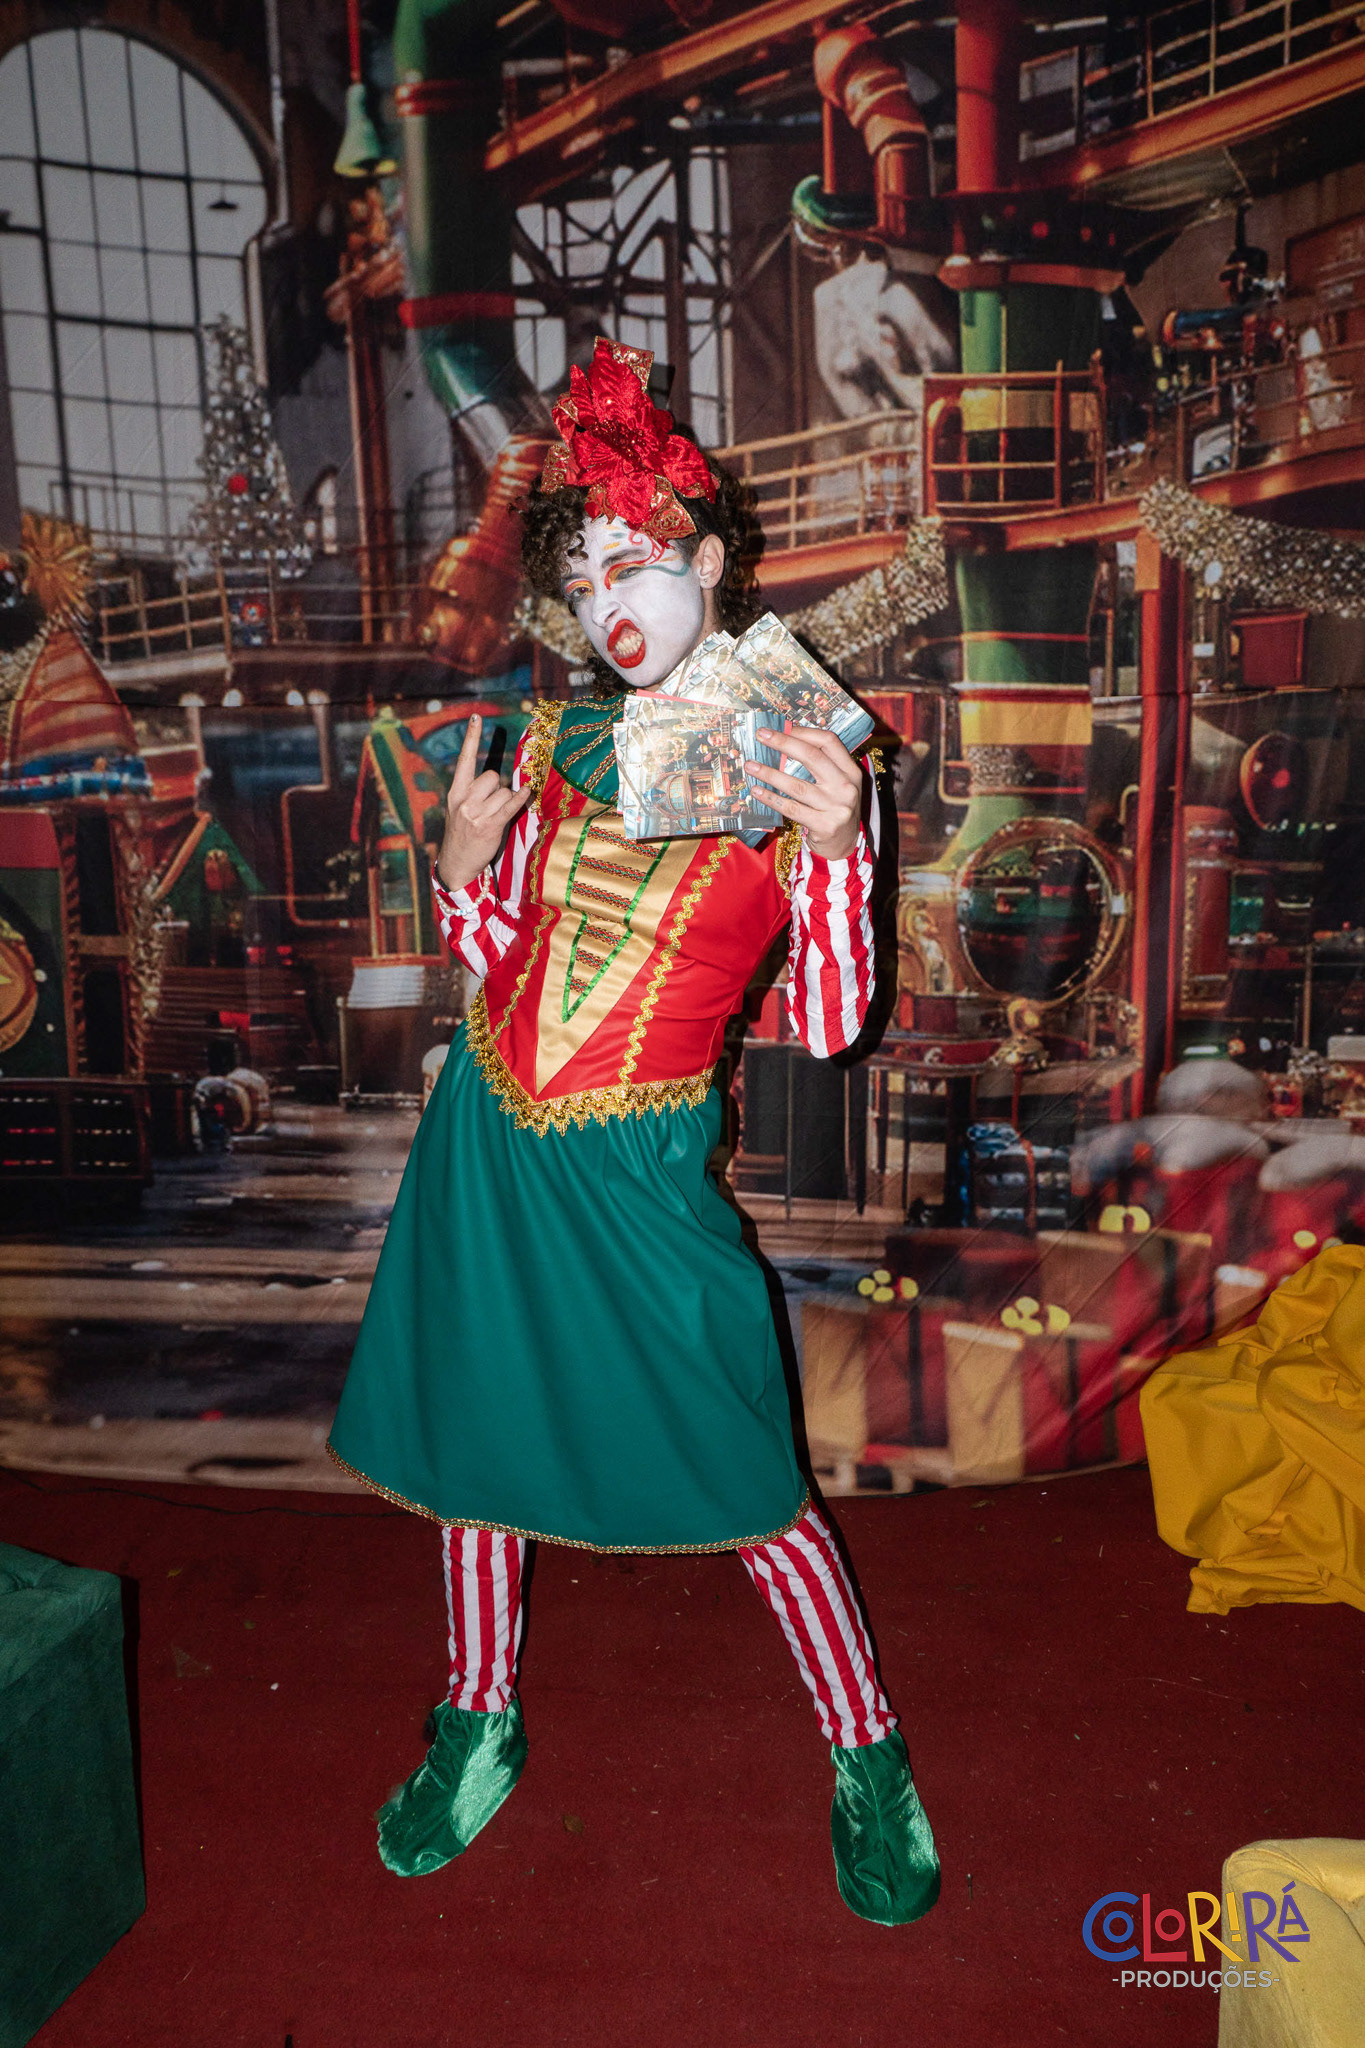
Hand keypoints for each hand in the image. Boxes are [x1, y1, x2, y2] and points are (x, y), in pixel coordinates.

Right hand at [435, 715, 531, 892]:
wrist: (457, 864)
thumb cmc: (463, 834)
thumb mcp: (460, 809)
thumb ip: (474, 792)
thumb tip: (499, 779)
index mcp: (455, 793)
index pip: (465, 760)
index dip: (472, 738)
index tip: (476, 718)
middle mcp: (464, 800)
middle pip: (491, 776)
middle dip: (497, 787)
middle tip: (492, 804)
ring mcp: (475, 813)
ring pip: (502, 791)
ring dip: (506, 801)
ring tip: (496, 816)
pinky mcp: (489, 825)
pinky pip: (510, 804)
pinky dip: (521, 798)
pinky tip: (527, 793)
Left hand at [744, 725, 864, 860]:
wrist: (844, 845)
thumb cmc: (833, 808)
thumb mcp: (836, 784)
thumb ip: (819, 766)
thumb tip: (783, 741)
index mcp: (851, 771)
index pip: (829, 741)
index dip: (804, 732)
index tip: (781, 727)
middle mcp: (846, 787)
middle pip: (812, 757)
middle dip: (783, 743)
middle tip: (761, 735)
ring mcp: (837, 807)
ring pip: (797, 785)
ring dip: (770, 774)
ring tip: (750, 766)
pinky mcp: (824, 826)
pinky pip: (792, 809)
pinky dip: (772, 799)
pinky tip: (757, 792)